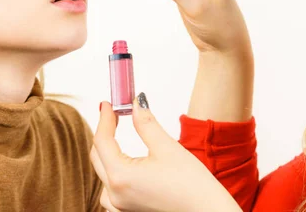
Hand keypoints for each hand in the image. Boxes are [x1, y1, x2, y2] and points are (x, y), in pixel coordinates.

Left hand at [90, 95, 241, 211]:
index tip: (108, 104)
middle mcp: (115, 195)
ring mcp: (120, 207)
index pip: (102, 140)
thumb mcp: (167, 147)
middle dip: (104, 133)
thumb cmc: (192, 185)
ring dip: (106, 156)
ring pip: (102, 175)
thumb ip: (145, 123)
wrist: (207, 211)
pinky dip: (112, 176)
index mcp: (121, 176)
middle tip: (114, 115)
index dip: (104, 118)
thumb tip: (135, 103)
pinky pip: (110, 192)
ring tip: (115, 138)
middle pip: (98, 157)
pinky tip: (122, 167)